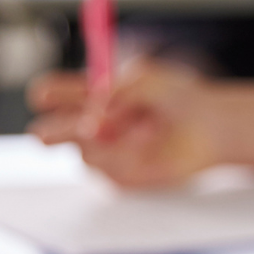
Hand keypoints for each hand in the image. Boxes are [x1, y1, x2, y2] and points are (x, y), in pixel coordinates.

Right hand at [27, 58, 220, 188]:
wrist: (209, 127)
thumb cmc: (179, 96)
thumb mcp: (148, 77)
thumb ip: (118, 92)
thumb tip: (95, 120)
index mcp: (90, 95)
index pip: (55, 95)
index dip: (46, 95)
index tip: (43, 95)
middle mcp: (91, 125)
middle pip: (52, 132)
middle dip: (50, 132)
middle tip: (46, 134)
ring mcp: (103, 153)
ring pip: (85, 153)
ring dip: (112, 141)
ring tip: (148, 126)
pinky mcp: (119, 176)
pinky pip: (109, 172)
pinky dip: (128, 158)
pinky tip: (150, 144)